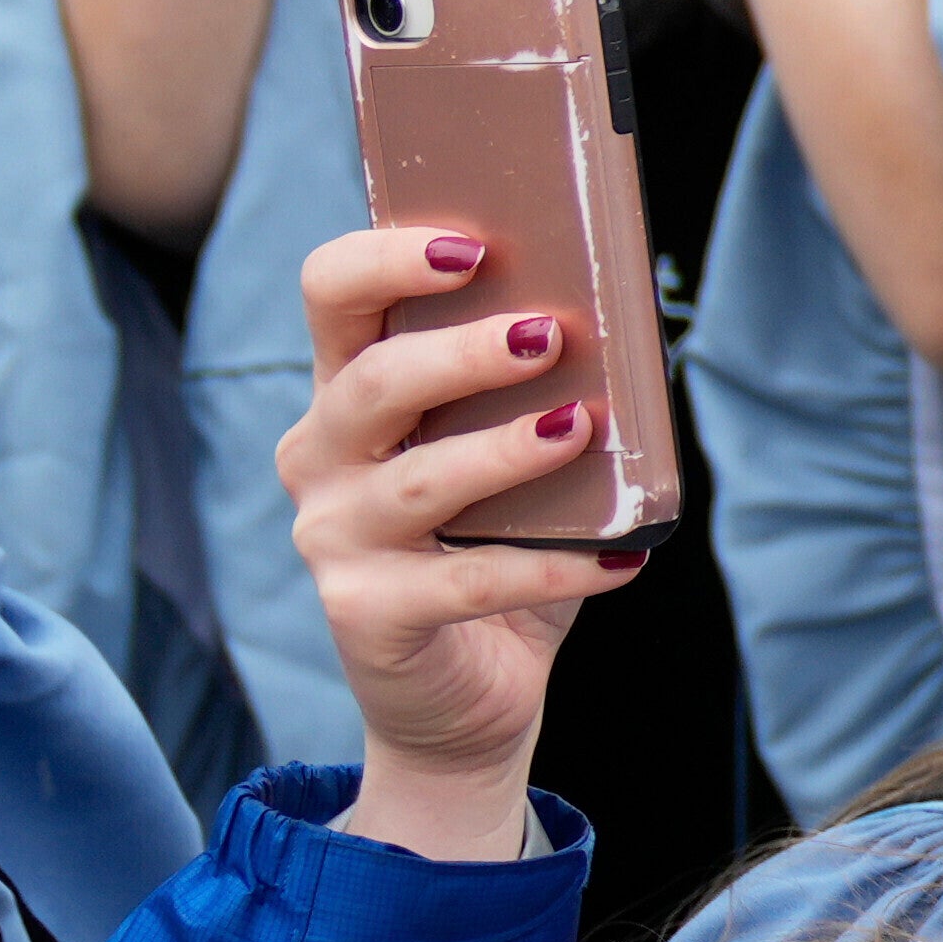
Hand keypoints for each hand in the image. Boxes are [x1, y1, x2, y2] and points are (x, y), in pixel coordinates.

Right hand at [278, 220, 645, 854]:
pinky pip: (466, 583)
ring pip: (417, 479)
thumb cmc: (500, 546)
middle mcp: (320, 455)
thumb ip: (540, 391)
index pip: (333, 294)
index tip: (471, 245)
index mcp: (348, 391)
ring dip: (506, 451)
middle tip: (546, 335)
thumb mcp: (517, 459)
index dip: (386, 259)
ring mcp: (332, 536)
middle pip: (372, 380)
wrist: (467, 696)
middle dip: (459, 352)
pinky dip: (554, 567)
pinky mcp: (366, 613)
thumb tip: (621, 321)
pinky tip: (623, 557)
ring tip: (579, 428)